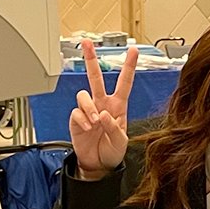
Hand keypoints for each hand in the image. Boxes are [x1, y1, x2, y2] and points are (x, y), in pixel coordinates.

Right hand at [70, 40, 136, 178]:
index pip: (124, 83)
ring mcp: (88, 111)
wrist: (98, 165)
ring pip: (84, 95)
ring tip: (95, 122)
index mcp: (118, 106)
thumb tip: (103, 114)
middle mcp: (102, 104)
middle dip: (91, 59)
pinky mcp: (77, 120)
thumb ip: (114, 128)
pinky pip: (76, 112)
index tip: (133, 51)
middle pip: (95, 78)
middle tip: (87, 43)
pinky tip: (88, 129)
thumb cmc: (113, 152)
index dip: (128, 67)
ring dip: (89, 107)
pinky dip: (82, 120)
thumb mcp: (121, 142)